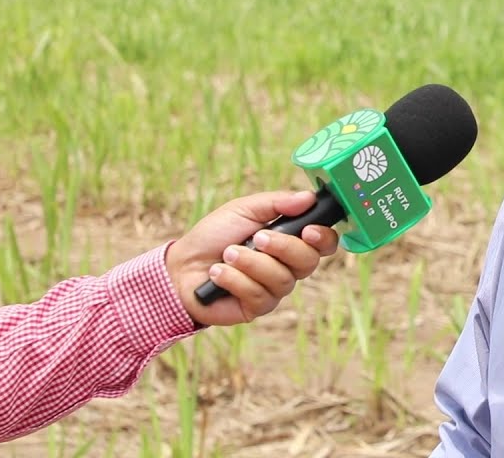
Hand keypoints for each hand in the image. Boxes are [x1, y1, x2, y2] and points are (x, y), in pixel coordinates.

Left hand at [164, 190, 339, 325]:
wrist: (180, 266)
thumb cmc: (214, 235)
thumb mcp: (244, 209)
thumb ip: (277, 202)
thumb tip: (309, 197)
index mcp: (290, 241)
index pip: (323, 244)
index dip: (323, 238)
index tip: (308, 230)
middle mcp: (287, 266)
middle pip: (309, 262)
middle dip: (283, 248)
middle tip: (257, 238)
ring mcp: (274, 289)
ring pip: (282, 279)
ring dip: (251, 263)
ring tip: (227, 255)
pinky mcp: (257, 307)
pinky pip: (259, 295)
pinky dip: (236, 280)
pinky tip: (218, 274)